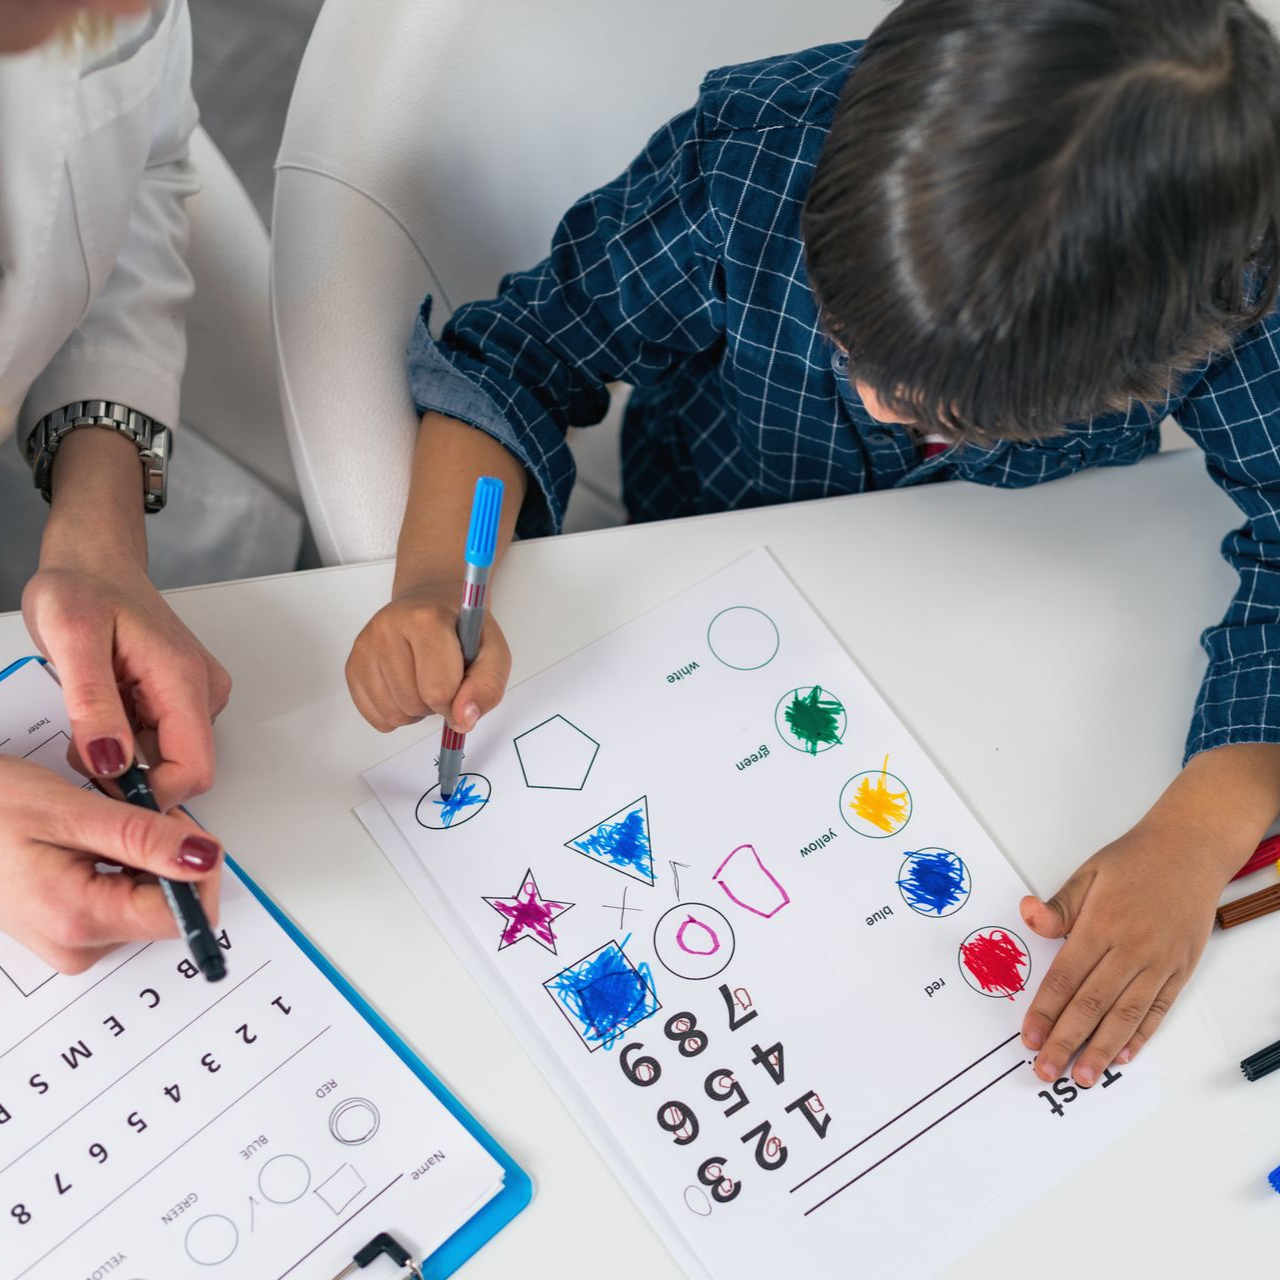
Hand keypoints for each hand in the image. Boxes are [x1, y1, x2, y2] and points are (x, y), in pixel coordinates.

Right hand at [0, 756, 221, 973]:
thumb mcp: (73, 812)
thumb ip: (146, 839)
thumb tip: (206, 858)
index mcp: (81, 921)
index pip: (183, 917)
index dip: (196, 867)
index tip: (175, 826)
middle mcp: (79, 946)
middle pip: (168, 909)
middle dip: (168, 855)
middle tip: (130, 813)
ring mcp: (72, 941)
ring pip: (148, 901)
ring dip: (144, 857)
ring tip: (99, 825)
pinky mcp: (69, 929)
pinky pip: (122, 900)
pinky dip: (123, 865)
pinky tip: (91, 841)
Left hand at [23, 557, 230, 811]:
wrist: (95, 560)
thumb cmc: (84, 587)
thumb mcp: (71, 639)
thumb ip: (93, 704)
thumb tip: (111, 761)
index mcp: (182, 678)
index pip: (192, 770)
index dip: (149, 793)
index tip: (102, 786)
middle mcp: (202, 690)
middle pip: (183, 769)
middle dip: (131, 774)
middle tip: (84, 743)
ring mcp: (196, 694)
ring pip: (168, 758)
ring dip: (125, 755)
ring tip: (91, 715)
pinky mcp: (184, 696)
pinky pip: (160, 741)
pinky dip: (127, 739)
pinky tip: (105, 709)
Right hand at [346, 579, 511, 732]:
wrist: (431, 603)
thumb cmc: (462, 628)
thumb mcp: (493, 650)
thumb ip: (487, 685)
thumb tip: (463, 719)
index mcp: (425, 618)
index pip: (437, 689)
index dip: (457, 702)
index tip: (463, 690)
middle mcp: (387, 628)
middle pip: (413, 704)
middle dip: (436, 704)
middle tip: (444, 678)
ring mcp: (365, 647)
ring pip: (393, 714)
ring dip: (416, 711)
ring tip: (425, 682)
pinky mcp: (352, 665)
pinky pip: (376, 717)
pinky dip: (396, 715)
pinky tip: (407, 688)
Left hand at [1019, 819, 1226, 1085]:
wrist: (1191, 851)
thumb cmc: (1134, 861)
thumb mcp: (1088, 874)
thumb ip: (1059, 907)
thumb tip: (1026, 916)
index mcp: (1102, 926)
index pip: (1065, 978)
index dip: (1045, 1012)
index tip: (1029, 1037)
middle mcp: (1132, 950)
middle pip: (1092, 1005)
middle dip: (1065, 1041)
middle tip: (1045, 1070)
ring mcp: (1160, 963)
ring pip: (1126, 1016)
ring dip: (1101, 1050)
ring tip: (1082, 1077)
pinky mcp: (1180, 970)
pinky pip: (1158, 1010)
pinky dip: (1140, 1036)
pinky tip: (1122, 1056)